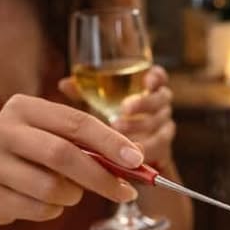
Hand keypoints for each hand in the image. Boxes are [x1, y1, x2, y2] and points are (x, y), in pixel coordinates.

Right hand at [0, 95, 143, 223]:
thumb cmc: (32, 156)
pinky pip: (38, 209)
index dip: (110, 142)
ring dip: (72, 196)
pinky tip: (44, 202)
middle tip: (126, 192)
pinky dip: (53, 211)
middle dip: (101, 177)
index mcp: (23, 107)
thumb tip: (137, 158)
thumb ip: (93, 145)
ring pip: (50, 188)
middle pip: (62, 154)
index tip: (137, 161)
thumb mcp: (58, 139)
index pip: (75, 121)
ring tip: (69, 192)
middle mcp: (1, 129)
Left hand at [60, 65, 175, 167]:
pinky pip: (160, 146)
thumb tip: (64, 84)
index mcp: (148, 88)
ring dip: (139, 125)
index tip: (148, 80)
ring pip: (160, 123)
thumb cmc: (111, 116)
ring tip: (118, 128)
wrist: (128, 152)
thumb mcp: (98, 102)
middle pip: (161, 99)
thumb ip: (85, 92)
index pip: (159, 77)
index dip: (156, 77)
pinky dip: (147, 147)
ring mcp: (164, 126)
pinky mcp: (165, 147)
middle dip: (143, 103)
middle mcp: (160, 105)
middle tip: (124, 108)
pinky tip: (131, 147)